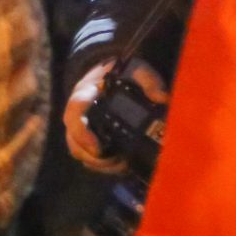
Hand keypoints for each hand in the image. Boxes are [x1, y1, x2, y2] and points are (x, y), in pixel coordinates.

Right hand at [64, 59, 170, 174]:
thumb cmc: (123, 71)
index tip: (97, 148)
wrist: (113, 72)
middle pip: (73, 139)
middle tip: (117, 162)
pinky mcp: (88, 137)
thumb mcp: (138, 70)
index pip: (75, 113)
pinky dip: (100, 165)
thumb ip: (149, 80)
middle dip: (92, 156)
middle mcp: (78, 113)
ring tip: (121, 164)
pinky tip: (120, 164)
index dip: (82, 133)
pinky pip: (86, 156)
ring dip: (97, 163)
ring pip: (78, 151)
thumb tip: (163, 98)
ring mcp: (81, 127)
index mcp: (85, 94)